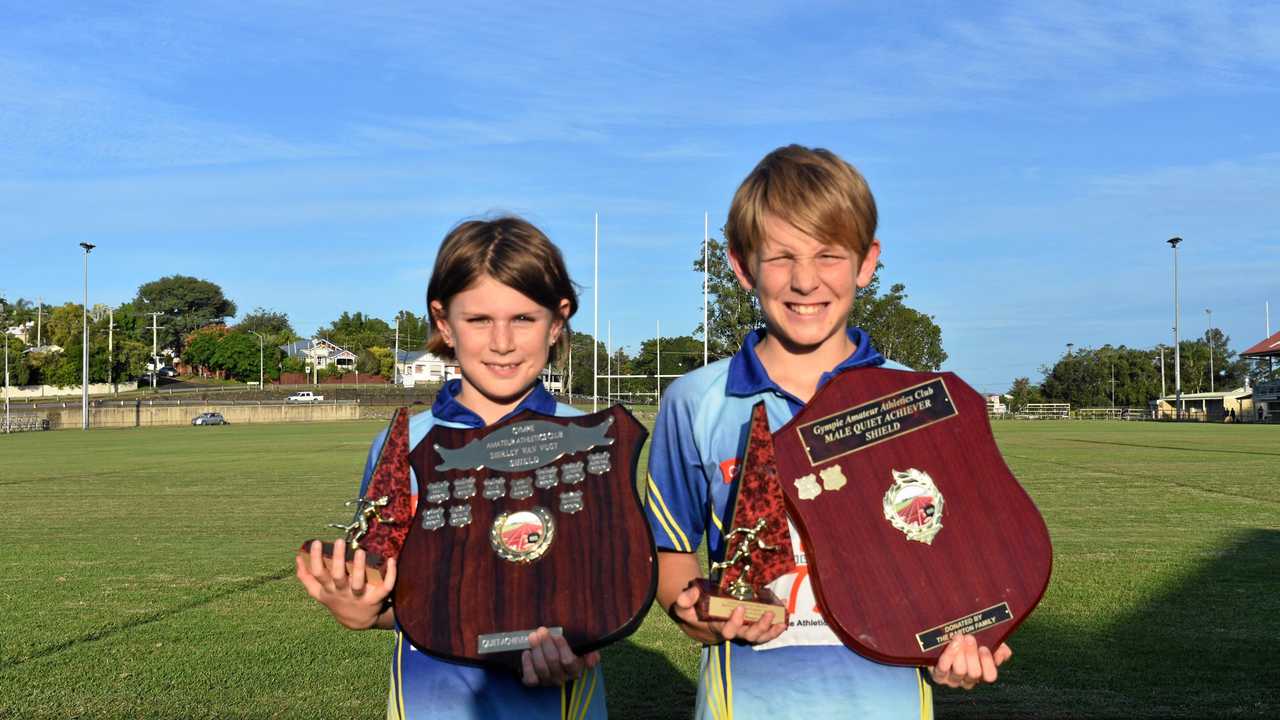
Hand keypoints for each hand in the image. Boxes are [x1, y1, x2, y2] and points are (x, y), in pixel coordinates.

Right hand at [295, 538, 396, 629]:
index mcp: (328, 590)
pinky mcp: (376, 599)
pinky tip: (391, 560)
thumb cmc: (337, 600)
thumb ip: (307, 578)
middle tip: (340, 542)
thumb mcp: (319, 593)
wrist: (358, 622)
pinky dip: (390, 575)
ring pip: (358, 583)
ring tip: (360, 551)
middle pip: (338, 577)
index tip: (316, 542)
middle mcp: (342, 593)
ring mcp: (359, 597)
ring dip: (359, 568)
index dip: (315, 559)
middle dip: (338, 560)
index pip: (318, 574)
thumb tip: (298, 558)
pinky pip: (384, 587)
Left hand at [519, 627, 599, 686]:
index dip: (562, 648)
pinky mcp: (534, 682)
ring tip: (533, 636)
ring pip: (541, 668)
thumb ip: (590, 652)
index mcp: (574, 669)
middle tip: (542, 630)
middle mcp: (561, 678)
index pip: (569, 661)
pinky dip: (527, 665)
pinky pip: (530, 678)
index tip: (557, 635)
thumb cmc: (566, 649)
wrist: (550, 654)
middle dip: (546, 644)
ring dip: (536, 650)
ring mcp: (547, 681)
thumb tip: (591, 661)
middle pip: (553, 662)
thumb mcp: (581, 648)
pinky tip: (526, 652)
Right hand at [668, 582, 786, 645]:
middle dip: (760, 628)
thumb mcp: (685, 606)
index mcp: (718, 628)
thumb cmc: (694, 612)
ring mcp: (744, 630)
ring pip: (760, 637)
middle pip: (749, 637)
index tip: (740, 607)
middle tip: (768, 614)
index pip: (728, 631)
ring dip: (772, 630)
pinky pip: (766, 631)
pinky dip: (776, 626)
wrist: (701, 621)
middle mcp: (734, 632)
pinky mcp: (751, 625)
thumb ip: (685, 600)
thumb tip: (691, 595)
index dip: (735, 622)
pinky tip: (784, 616)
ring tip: (782, 620)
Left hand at [929, 635, 1011, 689]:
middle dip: (972, 655)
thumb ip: (999, 646)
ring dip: (960, 653)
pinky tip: (951, 645)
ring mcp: (953, 679)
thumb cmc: (966, 642)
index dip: (988, 663)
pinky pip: (943, 669)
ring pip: (960, 671)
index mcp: (982, 672)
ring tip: (958, 637)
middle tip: (969, 638)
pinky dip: (948, 656)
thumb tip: (1004, 652)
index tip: (984, 647)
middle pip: (974, 673)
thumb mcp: (985, 641)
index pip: (990, 676)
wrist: (940, 639)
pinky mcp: (939, 676)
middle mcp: (968, 679)